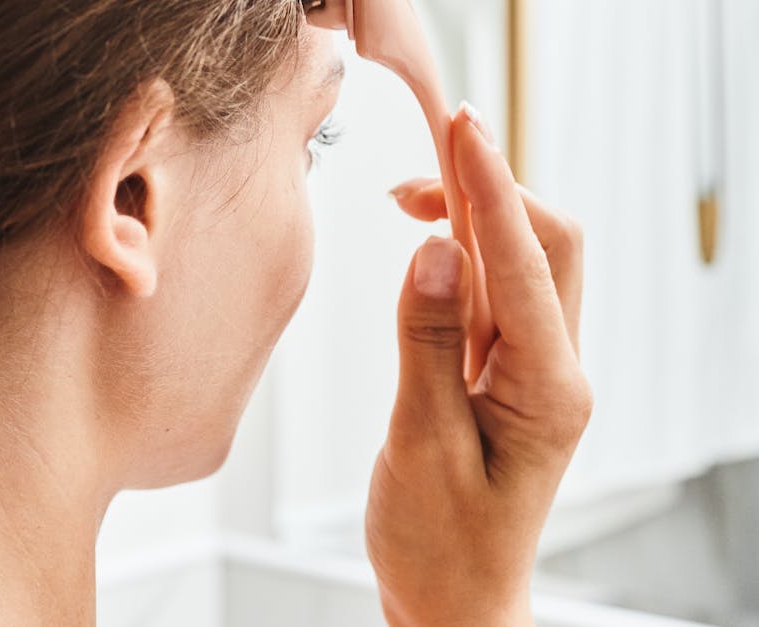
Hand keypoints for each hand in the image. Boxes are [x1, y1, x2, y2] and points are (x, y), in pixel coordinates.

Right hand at [364, 104, 592, 625]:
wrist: (454, 601)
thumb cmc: (439, 544)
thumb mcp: (420, 446)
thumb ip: (426, 345)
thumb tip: (432, 250)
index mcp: (548, 390)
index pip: (525, 263)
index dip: (490, 189)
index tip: (461, 130)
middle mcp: (556, 372)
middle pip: (548, 245)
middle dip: (494, 187)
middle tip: (433, 149)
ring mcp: (535, 372)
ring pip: (522, 264)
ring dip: (476, 215)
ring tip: (412, 190)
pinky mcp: (506, 376)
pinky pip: (495, 296)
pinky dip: (463, 257)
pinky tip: (427, 244)